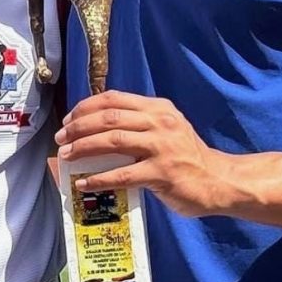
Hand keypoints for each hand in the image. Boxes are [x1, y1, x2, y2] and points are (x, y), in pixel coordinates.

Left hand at [55, 91, 223, 216]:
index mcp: (158, 109)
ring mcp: (162, 147)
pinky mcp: (161, 173)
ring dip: (83, 147)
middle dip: (78, 127)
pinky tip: (84, 182)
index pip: (114, 99)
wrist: (220, 181)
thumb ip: (139, 124)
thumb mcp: (167, 129)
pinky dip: (98, 178)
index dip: (86, 107)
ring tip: (66, 156)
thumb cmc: (188, 158)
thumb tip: (98, 131)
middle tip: (61, 138)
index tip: (68, 120)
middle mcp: (160, 122)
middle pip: (109, 117)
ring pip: (112, 140)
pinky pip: (122, 174)